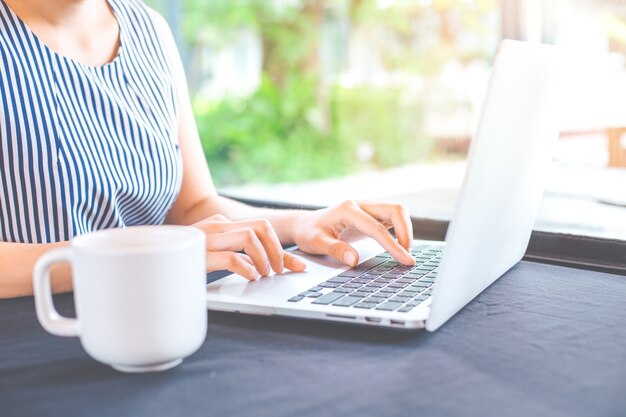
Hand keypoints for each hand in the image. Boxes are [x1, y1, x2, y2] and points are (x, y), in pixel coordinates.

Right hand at [193, 215, 305, 279]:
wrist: (152, 269)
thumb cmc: (187, 264)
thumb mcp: (219, 256)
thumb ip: (243, 256)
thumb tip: (276, 265)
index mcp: (221, 224)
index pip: (261, 227)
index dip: (282, 247)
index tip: (296, 266)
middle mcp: (216, 226)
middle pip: (260, 227)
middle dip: (277, 250)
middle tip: (279, 271)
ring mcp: (206, 239)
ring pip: (248, 238)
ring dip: (263, 259)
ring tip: (263, 275)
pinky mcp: (198, 255)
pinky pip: (231, 257)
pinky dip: (246, 268)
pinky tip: (249, 278)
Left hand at [292, 200, 414, 266]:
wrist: (305, 224)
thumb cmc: (309, 232)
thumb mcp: (315, 243)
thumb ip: (334, 249)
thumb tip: (353, 260)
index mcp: (348, 210)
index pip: (377, 228)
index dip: (393, 245)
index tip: (405, 260)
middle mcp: (361, 205)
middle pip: (396, 210)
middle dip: (406, 232)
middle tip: (406, 256)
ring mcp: (367, 208)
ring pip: (397, 212)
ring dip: (406, 231)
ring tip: (403, 253)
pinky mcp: (371, 214)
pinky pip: (393, 218)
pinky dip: (400, 231)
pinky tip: (399, 246)